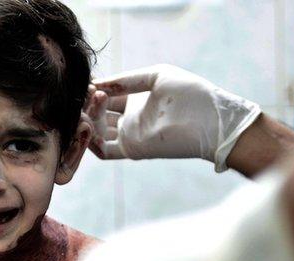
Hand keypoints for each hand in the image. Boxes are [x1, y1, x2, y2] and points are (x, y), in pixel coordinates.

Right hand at [85, 64, 260, 170]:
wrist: (210, 120)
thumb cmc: (191, 94)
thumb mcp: (156, 76)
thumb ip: (127, 80)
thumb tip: (98, 83)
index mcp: (136, 99)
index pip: (106, 95)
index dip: (93, 88)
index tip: (84, 80)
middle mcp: (131, 118)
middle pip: (98, 113)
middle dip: (86, 103)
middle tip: (83, 94)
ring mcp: (131, 135)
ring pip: (97, 131)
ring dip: (86, 120)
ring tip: (83, 108)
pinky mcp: (133, 149)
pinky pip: (104, 151)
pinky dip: (91, 141)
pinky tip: (87, 124)